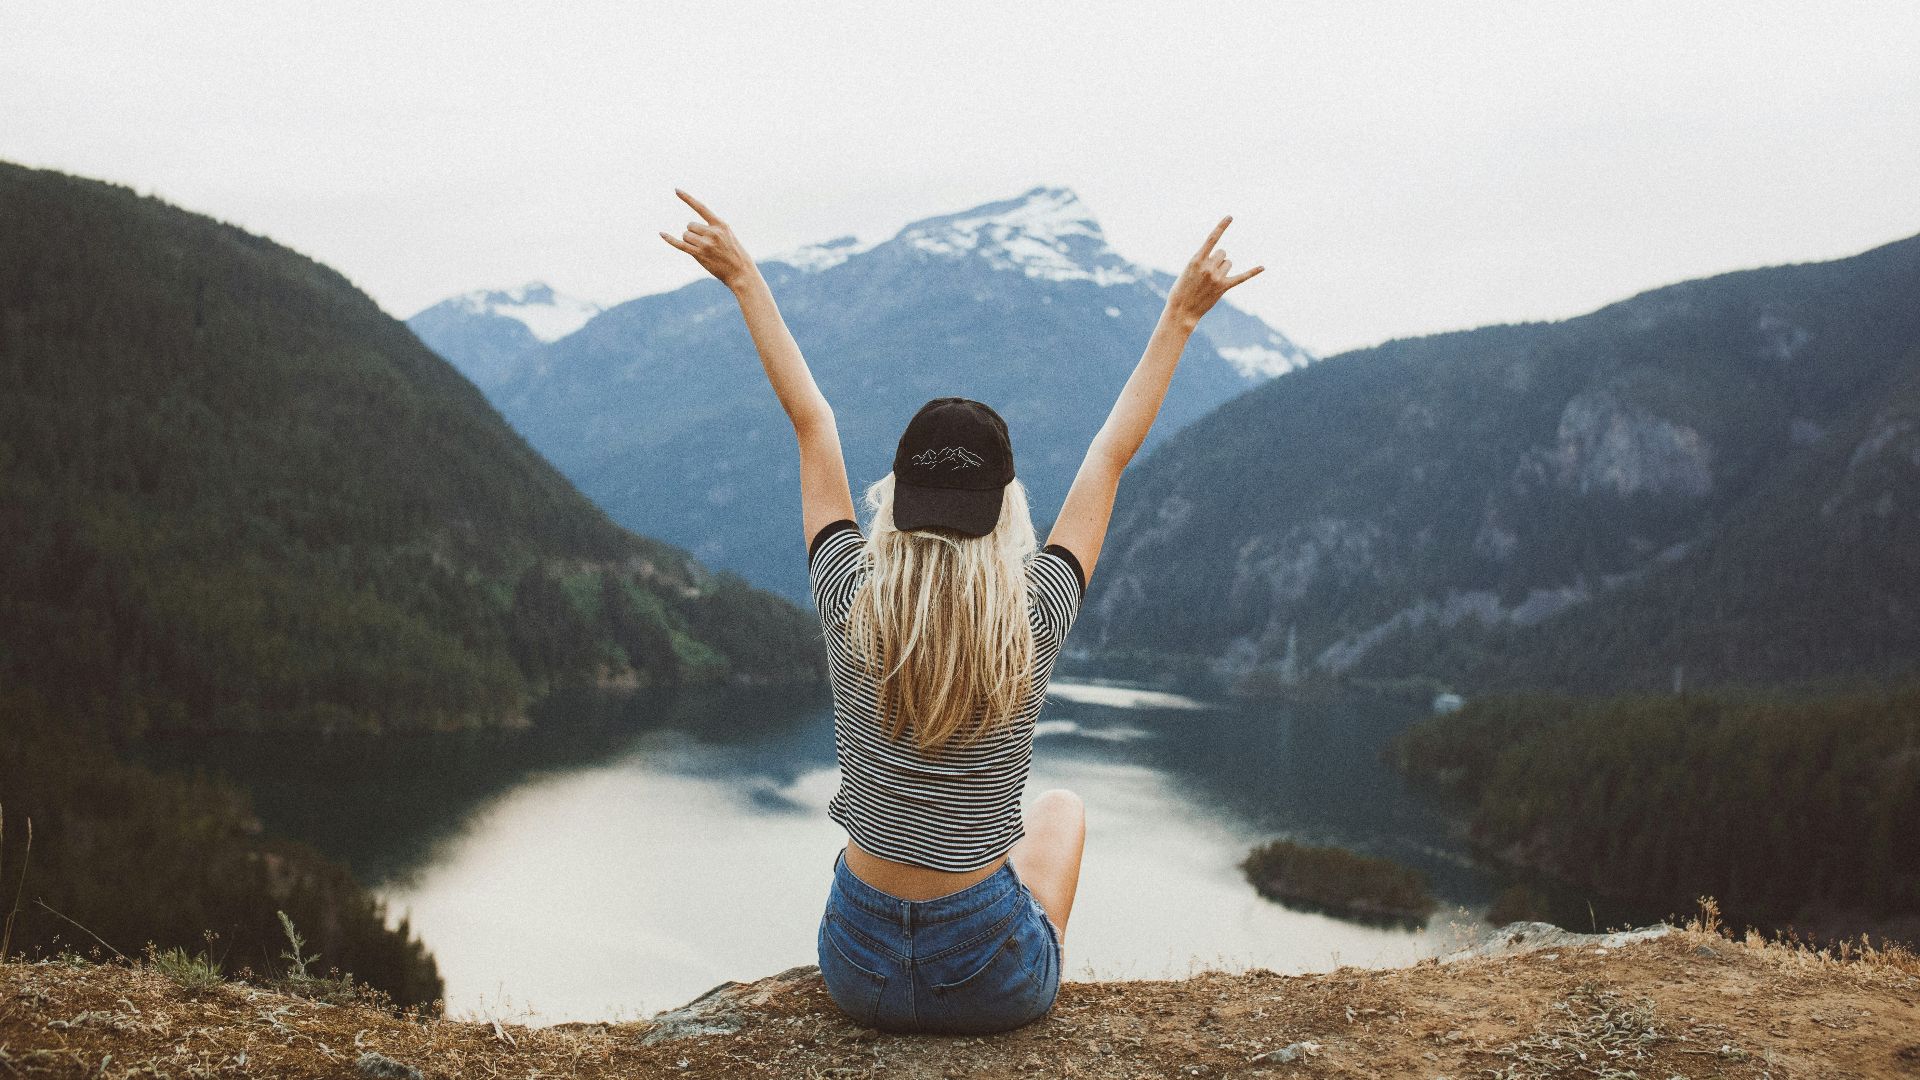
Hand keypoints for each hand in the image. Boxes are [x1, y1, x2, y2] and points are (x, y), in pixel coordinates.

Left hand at [659, 189, 758, 290]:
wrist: (741, 272)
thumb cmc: (736, 255)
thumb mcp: (728, 236)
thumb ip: (714, 229)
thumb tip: (691, 228)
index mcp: (720, 224)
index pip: (700, 207)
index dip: (687, 198)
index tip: (676, 190)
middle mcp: (712, 232)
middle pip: (690, 226)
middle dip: (693, 234)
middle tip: (705, 245)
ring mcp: (705, 243)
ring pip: (686, 236)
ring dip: (690, 242)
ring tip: (704, 252)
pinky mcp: (699, 254)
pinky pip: (680, 244)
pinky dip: (670, 239)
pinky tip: (661, 233)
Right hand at [1163, 215, 1262, 329]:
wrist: (1181, 311)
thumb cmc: (1181, 289)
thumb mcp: (1187, 270)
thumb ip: (1203, 261)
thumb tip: (1222, 258)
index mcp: (1196, 260)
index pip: (1212, 239)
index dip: (1222, 227)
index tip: (1231, 217)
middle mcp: (1208, 267)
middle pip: (1222, 253)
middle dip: (1217, 260)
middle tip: (1206, 273)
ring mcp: (1216, 278)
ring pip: (1229, 263)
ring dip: (1222, 269)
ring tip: (1211, 281)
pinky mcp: (1223, 287)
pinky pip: (1241, 277)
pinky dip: (1252, 272)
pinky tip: (1263, 267)